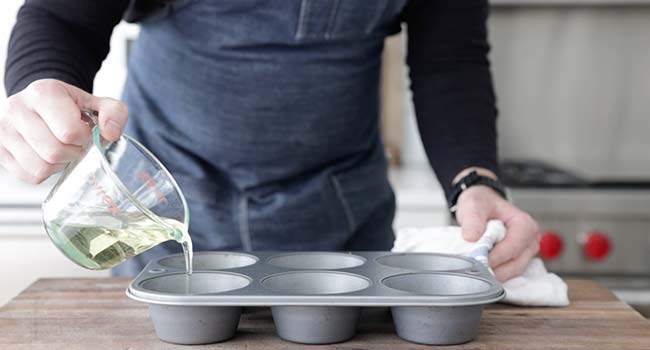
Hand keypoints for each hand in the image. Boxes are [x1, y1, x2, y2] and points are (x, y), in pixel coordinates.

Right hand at [0, 79, 127, 183]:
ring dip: (59, 164)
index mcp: (43, 92)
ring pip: (40, 167)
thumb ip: (113, 113)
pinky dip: (45, 172)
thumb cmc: (70, 106)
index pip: (69, 131)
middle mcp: (17, 108)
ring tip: (62, 149)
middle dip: (73, 152)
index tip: (85, 131)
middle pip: (54, 152)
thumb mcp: (96, 102)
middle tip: (76, 144)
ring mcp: (4, 130)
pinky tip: (48, 156)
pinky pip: (30, 176)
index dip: (84, 138)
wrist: (39, 104)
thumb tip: (111, 134)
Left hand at [455, 185, 539, 281]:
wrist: (481, 206)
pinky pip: (509, 273)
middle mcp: (530, 240)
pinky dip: (495, 274)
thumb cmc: (482, 204)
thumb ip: (472, 220)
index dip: (496, 256)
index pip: (514, 247)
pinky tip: (481, 270)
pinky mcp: (518, 261)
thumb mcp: (473, 206)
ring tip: (475, 269)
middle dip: (494, 268)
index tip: (477, 259)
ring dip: (494, 273)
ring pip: (513, 271)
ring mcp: (526, 253)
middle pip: (516, 264)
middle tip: (473, 268)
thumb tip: (471, 238)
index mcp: (525, 224)